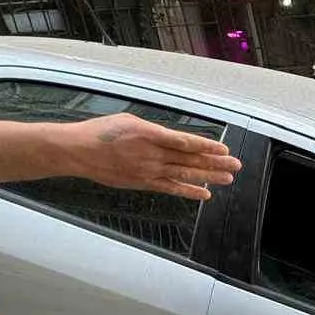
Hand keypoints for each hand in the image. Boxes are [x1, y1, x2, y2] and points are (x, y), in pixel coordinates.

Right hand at [62, 114, 240, 200]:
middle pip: (190, 159)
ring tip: (227, 179)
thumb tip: (173, 139)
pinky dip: (188, 191)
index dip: (207, 147)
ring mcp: (148, 170)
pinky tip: (205, 193)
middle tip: (235, 165)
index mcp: (150, 134)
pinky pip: (170, 188)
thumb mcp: (130, 121)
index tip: (223, 149)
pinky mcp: (143, 183)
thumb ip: (154, 131)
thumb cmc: (101, 133)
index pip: (185, 142)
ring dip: (208, 177)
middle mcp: (152, 154)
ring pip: (184, 174)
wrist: (78, 151)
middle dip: (216, 163)